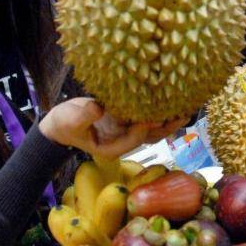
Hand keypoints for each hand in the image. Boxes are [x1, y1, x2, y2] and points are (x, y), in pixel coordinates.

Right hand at [39, 97, 188, 158]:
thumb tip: (98, 108)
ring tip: (185, 108)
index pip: (134, 139)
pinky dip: (155, 108)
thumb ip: (84, 115)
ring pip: (151, 128)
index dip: (144, 129)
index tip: (153, 118)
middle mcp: (122, 141)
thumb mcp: (70, 120)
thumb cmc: (63, 124)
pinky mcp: (125, 120)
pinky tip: (169, 97)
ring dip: (167, 119)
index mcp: (111, 148)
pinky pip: (144, 116)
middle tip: (184, 115)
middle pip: (150, 136)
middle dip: (166, 127)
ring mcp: (125, 131)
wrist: (60, 124)